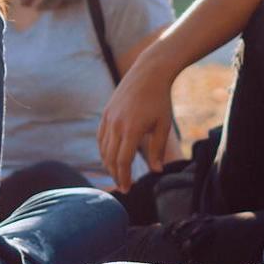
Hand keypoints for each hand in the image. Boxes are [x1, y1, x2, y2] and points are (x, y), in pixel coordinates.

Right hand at [97, 59, 175, 191]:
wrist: (149, 73)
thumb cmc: (160, 100)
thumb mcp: (163, 126)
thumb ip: (158, 149)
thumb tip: (156, 171)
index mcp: (132, 129)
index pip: (123, 161)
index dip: (124, 177)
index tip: (127, 189)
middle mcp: (116, 125)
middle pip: (110, 158)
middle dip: (116, 175)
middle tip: (124, 187)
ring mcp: (109, 118)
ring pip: (103, 149)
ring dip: (109, 164)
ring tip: (118, 174)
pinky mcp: (106, 113)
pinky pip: (100, 137)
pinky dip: (104, 150)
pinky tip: (110, 157)